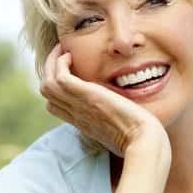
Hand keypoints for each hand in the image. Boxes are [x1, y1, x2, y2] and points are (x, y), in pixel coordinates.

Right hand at [39, 43, 167, 157]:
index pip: (56, 107)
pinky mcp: (88, 96)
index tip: (69, 73)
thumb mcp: (124, 135)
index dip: (57, 89)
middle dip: (50, 71)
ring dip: (51, 63)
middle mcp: (78, 115)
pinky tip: (72, 55)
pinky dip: (60, 63)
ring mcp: (80, 106)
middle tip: (63, 56)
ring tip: (64, 51)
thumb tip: (128, 123)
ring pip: (47, 85)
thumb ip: (118, 126)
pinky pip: (59, 77)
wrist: (144, 141)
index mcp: (85, 124)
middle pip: (47, 94)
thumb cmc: (142, 141)